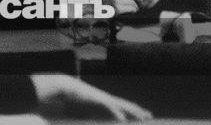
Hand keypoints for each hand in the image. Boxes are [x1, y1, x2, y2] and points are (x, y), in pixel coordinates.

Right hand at [31, 74, 151, 120]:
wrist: (61, 88)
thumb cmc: (69, 101)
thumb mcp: (79, 115)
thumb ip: (86, 119)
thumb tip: (83, 122)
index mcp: (102, 103)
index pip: (120, 107)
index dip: (131, 111)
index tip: (140, 115)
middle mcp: (105, 99)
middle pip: (125, 105)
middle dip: (137, 111)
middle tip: (149, 115)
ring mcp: (102, 99)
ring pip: (121, 106)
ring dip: (132, 111)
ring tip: (144, 116)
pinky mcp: (96, 100)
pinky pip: (109, 108)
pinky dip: (116, 114)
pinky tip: (123, 120)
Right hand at [99, 0, 141, 14]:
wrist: (93, 12)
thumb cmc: (103, 3)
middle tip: (140, 3)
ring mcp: (116, 0)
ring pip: (134, 2)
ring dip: (136, 7)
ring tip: (135, 9)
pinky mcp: (117, 9)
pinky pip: (131, 9)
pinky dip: (133, 11)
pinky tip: (131, 12)